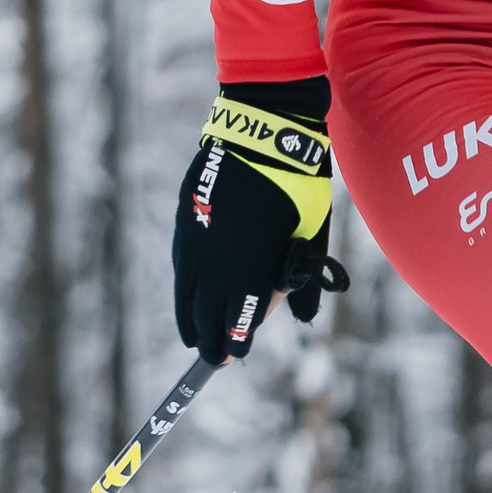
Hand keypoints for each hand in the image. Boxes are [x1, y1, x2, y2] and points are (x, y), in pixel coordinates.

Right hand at [172, 80, 347, 362]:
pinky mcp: (186, 223)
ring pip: (187, 294)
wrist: (263, 132)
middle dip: (212, 339)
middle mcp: (217, 261)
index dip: (236, 340)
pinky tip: (186, 300)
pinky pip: (180, 269)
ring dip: (191, 320)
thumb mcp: (311, 232)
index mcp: (251, 267)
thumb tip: (303, 318)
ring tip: (194, 340)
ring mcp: (196, 242)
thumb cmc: (297, 184)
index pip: (239, 319)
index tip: (235, 355)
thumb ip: (303, 278)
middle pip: (209, 313)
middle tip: (216, 360)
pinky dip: (182, 291)